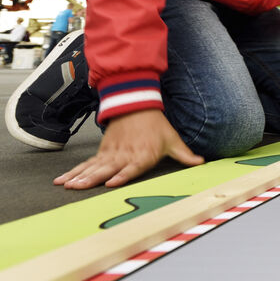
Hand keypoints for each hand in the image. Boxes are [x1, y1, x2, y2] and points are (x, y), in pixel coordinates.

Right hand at [54, 109, 203, 188]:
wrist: (138, 105)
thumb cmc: (157, 126)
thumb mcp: (173, 140)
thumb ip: (185, 155)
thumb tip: (202, 163)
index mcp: (143, 155)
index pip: (132, 167)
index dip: (122, 175)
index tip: (111, 183)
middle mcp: (125, 155)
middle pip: (107, 168)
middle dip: (92, 179)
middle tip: (78, 188)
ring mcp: (112, 153)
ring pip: (93, 167)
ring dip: (79, 176)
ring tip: (67, 185)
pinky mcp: (103, 151)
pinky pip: (87, 163)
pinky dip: (74, 171)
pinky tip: (63, 180)